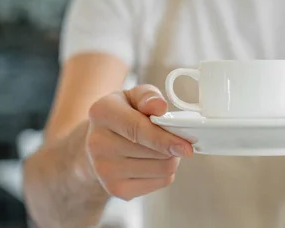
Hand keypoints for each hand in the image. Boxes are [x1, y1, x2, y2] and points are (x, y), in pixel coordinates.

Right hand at [86, 85, 192, 200]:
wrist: (101, 140)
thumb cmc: (125, 113)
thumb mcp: (135, 96)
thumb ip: (149, 96)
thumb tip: (160, 107)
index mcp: (102, 113)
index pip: (138, 129)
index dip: (164, 139)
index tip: (186, 147)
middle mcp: (97, 143)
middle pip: (154, 152)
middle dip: (171, 145)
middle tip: (170, 136)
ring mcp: (105, 170)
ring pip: (161, 169)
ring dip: (170, 158)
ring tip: (159, 148)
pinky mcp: (116, 189)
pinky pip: (160, 182)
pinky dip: (164, 172)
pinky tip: (151, 161)